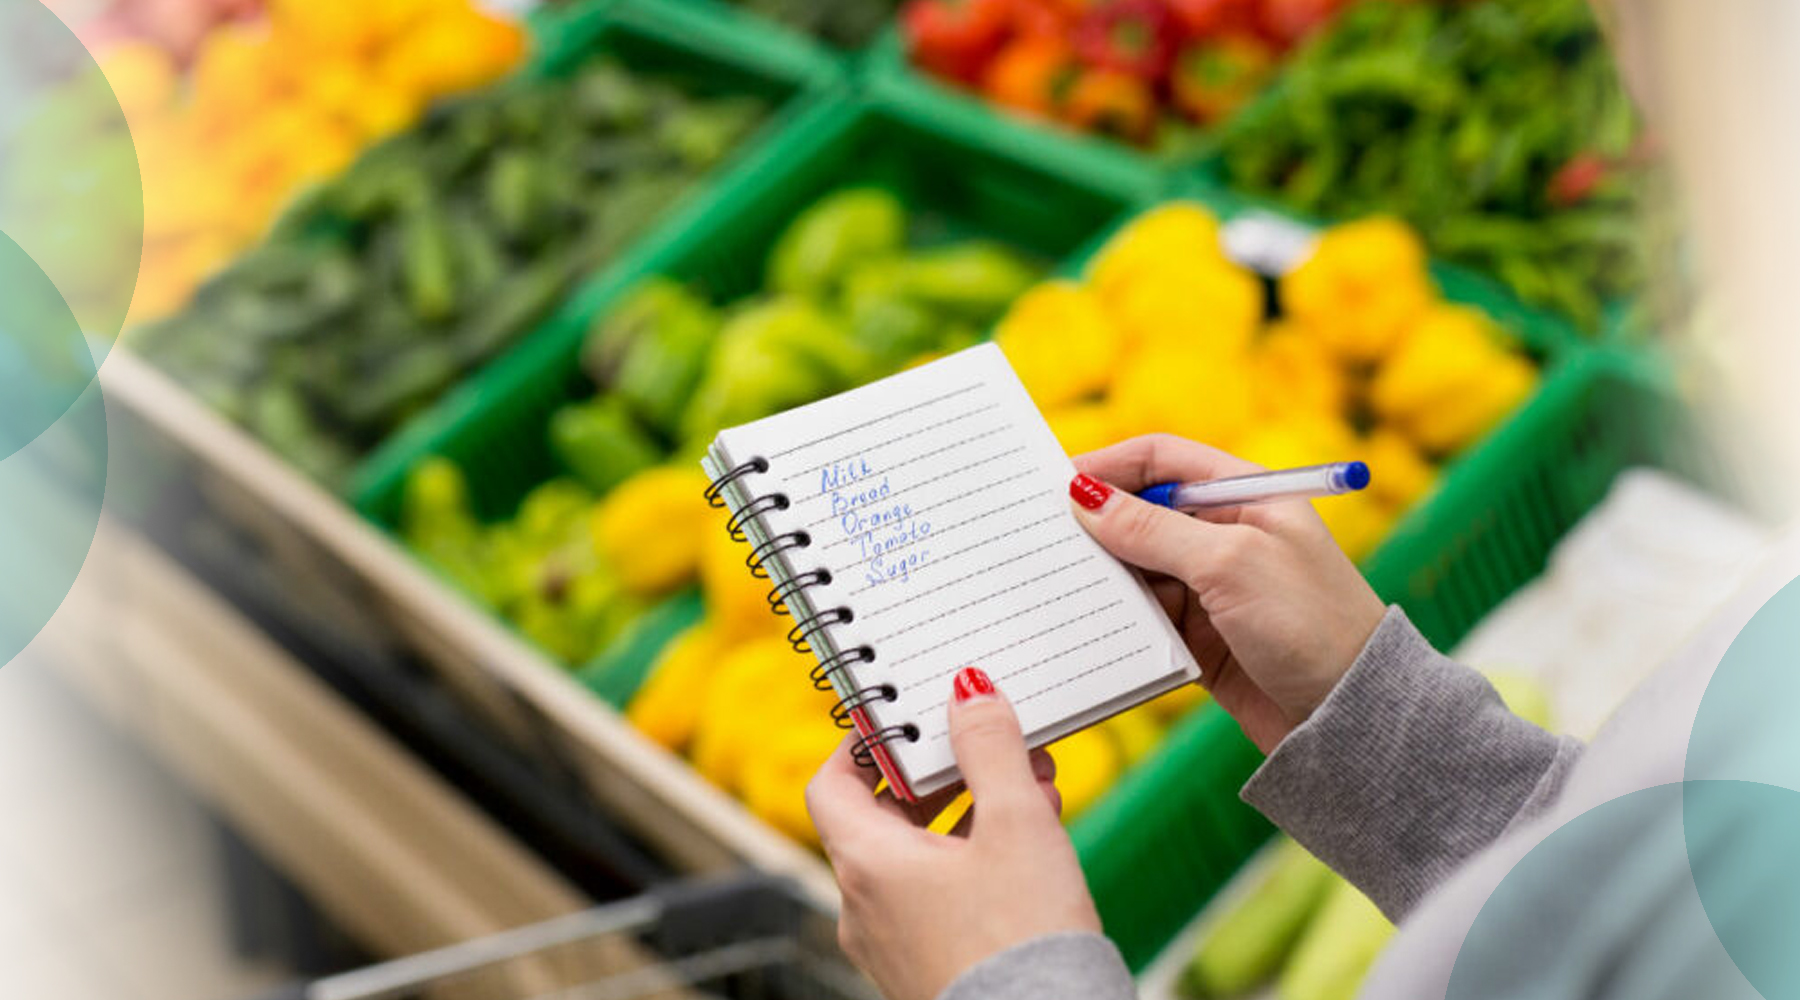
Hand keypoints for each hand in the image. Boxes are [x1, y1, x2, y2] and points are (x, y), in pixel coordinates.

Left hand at [806, 667, 1100, 999]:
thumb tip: (968, 693)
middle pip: (885, 817)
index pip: (832, 783)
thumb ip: (990, 748)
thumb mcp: (1016, 823)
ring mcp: (896, 944)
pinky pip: (942, 896)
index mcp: (866, 865)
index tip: (906, 715)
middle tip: (989, 743)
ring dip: (971, 813)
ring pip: (922, 857)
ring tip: (1031, 785)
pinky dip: (978, 860)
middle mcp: (866, 908)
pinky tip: (1034, 844)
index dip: (865, 742)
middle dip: (943, 774)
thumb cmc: (1022, 940)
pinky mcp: (932, 967)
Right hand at [1069, 434, 1385, 751]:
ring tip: (1055, 585)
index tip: (1054, 483)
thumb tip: (1084, 497)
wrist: (1352, 717)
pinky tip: (1084, 626)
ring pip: (1136, 569)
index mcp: (1245, 495)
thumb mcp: (1229, 563)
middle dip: (1094, 524)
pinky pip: (1143, 618)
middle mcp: (1225, 535)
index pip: (1162, 460)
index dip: (1108, 466)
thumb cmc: (1311, 623)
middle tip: (1040, 538)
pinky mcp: (1199, 638)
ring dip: (1102, 577)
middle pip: (1141, 513)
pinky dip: (1116, 620)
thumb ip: (1153, 529)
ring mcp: (1211, 588)